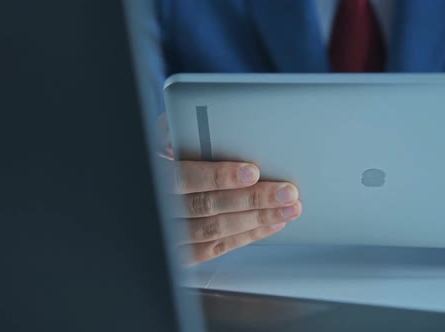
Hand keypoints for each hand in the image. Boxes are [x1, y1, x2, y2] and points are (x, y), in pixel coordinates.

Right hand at [158, 114, 302, 265]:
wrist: (156, 193)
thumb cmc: (165, 161)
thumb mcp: (162, 141)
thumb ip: (173, 133)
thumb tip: (181, 139)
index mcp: (156, 176)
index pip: (185, 178)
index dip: (218, 176)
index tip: (251, 172)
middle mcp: (161, 209)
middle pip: (207, 206)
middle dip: (252, 199)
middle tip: (286, 193)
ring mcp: (170, 234)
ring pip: (214, 230)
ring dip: (257, 219)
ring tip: (288, 209)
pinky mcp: (181, 252)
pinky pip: (215, 248)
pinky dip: (246, 237)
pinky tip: (270, 225)